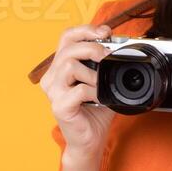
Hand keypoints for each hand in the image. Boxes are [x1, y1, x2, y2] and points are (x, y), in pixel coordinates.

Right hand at [40, 22, 118, 153]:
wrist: (89, 140)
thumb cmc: (94, 112)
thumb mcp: (102, 82)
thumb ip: (105, 64)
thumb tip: (120, 46)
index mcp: (60, 67)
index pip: (67, 37)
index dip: (86, 29)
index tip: (105, 32)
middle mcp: (52, 77)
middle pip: (68, 48)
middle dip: (92, 48)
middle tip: (107, 57)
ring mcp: (53, 92)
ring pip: (70, 66)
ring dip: (92, 73)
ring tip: (101, 85)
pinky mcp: (59, 106)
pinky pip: (79, 89)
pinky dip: (95, 92)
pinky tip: (100, 100)